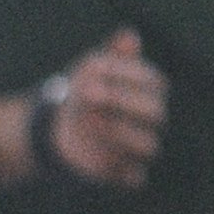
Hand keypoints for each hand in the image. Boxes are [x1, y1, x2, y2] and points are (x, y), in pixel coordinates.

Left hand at [49, 29, 163, 188]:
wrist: (59, 125)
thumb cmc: (83, 91)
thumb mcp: (93, 68)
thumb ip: (113, 54)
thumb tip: (129, 36)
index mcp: (150, 92)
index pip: (153, 82)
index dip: (125, 74)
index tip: (92, 67)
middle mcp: (150, 119)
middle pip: (155, 112)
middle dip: (122, 102)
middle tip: (88, 93)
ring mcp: (138, 145)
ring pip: (149, 145)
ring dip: (120, 133)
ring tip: (89, 121)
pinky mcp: (124, 172)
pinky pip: (134, 177)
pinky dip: (120, 169)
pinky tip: (99, 156)